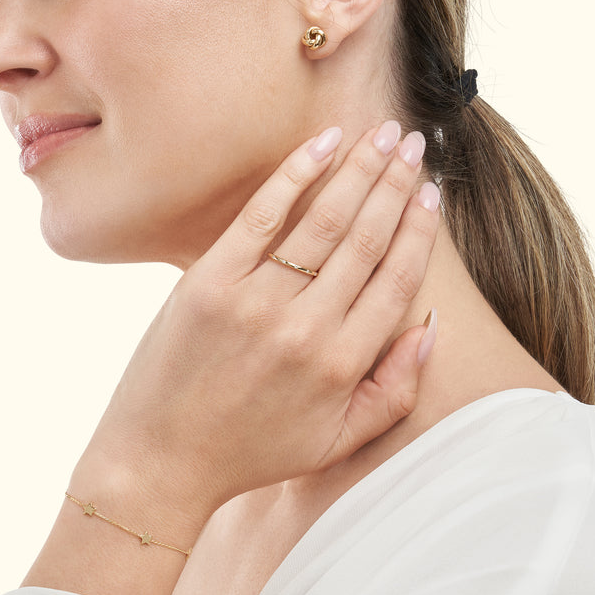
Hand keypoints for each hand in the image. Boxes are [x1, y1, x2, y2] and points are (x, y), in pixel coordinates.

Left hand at [78, 122, 439, 530]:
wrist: (161, 459)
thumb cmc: (251, 452)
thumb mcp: (335, 441)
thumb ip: (394, 391)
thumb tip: (430, 327)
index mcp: (342, 365)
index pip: (397, 280)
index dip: (420, 230)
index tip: (432, 193)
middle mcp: (306, 328)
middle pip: (367, 239)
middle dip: (397, 184)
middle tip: (413, 144)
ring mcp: (256, 301)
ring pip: (324, 220)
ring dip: (360, 170)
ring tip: (382, 135)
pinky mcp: (209, 282)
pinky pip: (261, 214)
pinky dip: (295, 173)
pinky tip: (324, 143)